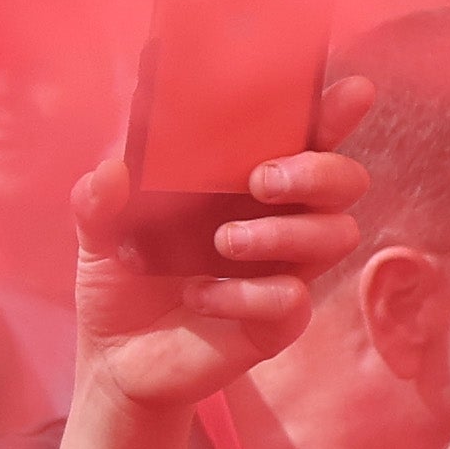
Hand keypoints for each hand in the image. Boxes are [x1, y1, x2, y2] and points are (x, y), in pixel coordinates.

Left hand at [61, 141, 366, 415]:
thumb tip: (111, 173)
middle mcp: (280, 219)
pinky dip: (244, 294)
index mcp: (246, 180)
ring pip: (335, 235)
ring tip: (223, 242)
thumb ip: (99, 199)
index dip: (334, 111)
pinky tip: (199, 295)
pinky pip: (292, 299)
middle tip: (260, 179)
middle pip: (345, 179)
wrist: (115, 357)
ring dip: (283, 231)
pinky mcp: (276, 322)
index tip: (350, 91)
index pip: (306, 136)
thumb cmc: (124, 276)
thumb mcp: (99, 231)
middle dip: (317, 171)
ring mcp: (285, 270)